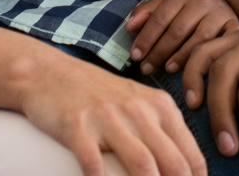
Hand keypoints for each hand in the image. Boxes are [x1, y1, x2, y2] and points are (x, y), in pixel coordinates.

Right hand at [19, 48, 207, 175]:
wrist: (48, 72)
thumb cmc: (98, 93)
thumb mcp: (139, 102)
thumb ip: (162, 129)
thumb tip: (184, 166)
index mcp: (159, 106)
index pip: (189, 151)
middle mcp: (137, 110)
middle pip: (171, 160)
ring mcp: (107, 118)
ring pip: (142, 162)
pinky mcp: (77, 126)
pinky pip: (94, 162)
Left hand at [127, 0, 238, 74]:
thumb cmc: (191, 5)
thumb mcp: (168, 2)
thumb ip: (147, 12)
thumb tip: (129, 27)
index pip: (160, 18)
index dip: (146, 38)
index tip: (134, 56)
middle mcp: (203, 1)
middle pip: (177, 31)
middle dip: (159, 52)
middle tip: (146, 69)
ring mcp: (221, 14)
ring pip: (199, 39)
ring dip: (182, 56)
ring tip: (168, 69)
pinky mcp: (235, 26)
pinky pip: (220, 45)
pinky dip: (208, 57)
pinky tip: (198, 68)